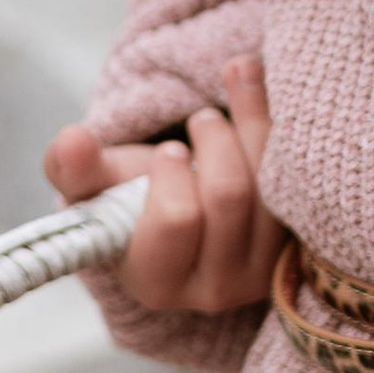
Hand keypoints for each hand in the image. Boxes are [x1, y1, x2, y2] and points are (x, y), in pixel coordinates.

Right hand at [43, 53, 283, 313]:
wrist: (181, 210)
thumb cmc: (128, 199)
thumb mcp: (93, 185)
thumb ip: (73, 166)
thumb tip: (73, 141)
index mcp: (157, 281)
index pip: (178, 220)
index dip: (172, 172)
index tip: (168, 149)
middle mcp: (214, 289)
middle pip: (230, 195)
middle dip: (215, 140)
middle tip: (202, 120)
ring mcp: (261, 273)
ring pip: (272, 183)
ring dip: (249, 126)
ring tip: (222, 113)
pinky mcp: (295, 248)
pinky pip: (300, 180)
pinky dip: (279, 125)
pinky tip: (252, 83)